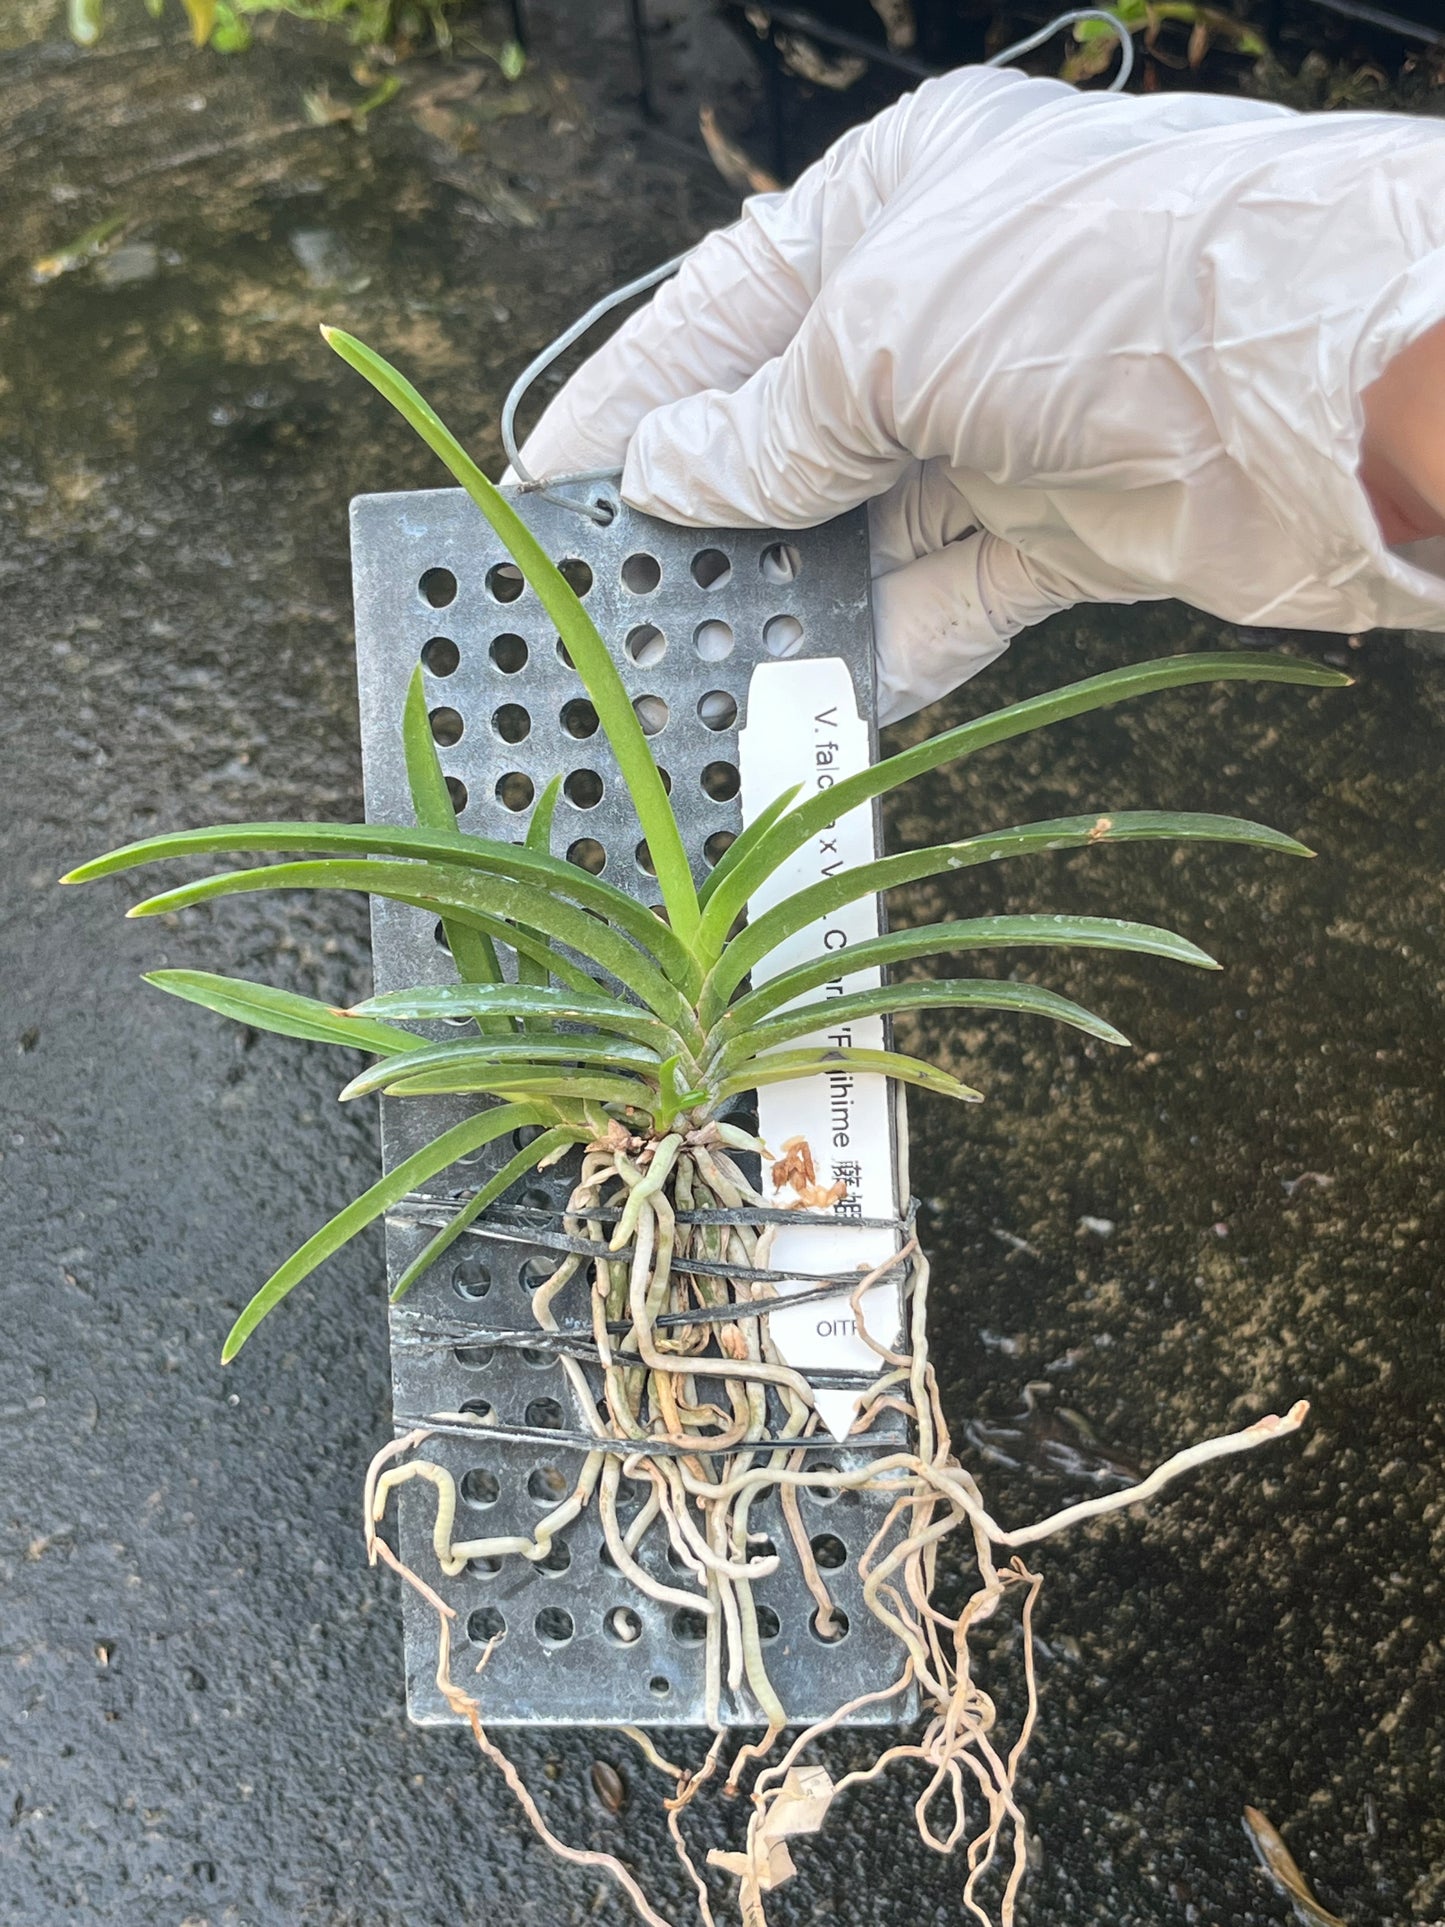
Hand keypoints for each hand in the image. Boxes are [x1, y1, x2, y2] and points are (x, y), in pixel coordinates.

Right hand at [515, 66, 1093, 724]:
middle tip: (607, 596)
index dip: (633, 399)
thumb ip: (766, 422)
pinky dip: (880, 649)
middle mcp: (951, 310)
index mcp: (898, 204)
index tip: (550, 481)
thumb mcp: (883, 331)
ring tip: (688, 661)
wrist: (1318, 387)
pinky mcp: (1065, 533)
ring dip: (783, 595)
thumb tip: (671, 481)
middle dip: (702, 512)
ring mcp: (1009, 426)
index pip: (725, 306)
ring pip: (861, 529)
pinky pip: (945, 603)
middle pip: (789, 428)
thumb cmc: (1097, 284)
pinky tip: (806, 689)